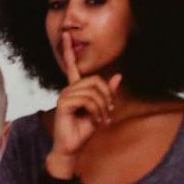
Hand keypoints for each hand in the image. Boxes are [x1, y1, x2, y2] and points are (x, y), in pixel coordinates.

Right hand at [48, 32, 117, 169]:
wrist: (72, 148)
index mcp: (75, 89)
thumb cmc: (84, 130)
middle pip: (95, 80)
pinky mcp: (64, 104)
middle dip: (107, 97)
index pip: (71, 66)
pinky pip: (87, 100)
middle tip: (108, 113)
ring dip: (103, 107)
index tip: (66, 35)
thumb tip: (119, 76)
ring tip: (102, 120)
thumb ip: (108, 93)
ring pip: (93, 91)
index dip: (68, 50)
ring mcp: (65, 96)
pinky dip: (96, 111)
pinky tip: (95, 121)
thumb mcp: (101, 110)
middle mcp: (68, 89)